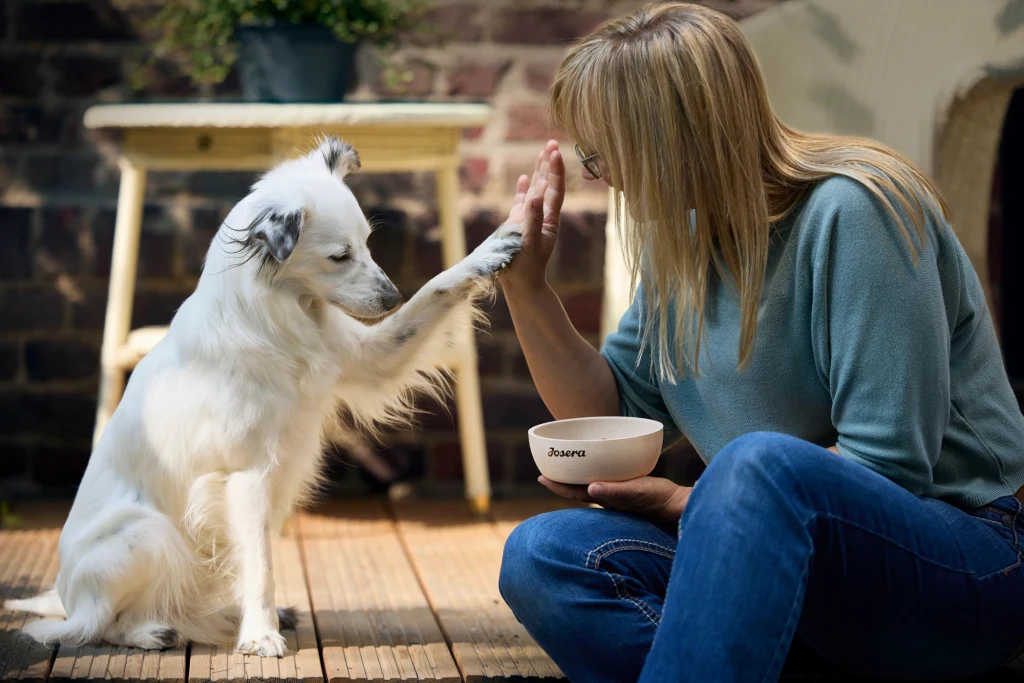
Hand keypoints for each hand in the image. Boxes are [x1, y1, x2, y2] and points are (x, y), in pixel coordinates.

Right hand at [500, 140, 564, 290]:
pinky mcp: (518, 225)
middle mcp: (541, 216)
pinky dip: (522, 189)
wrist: (521, 285)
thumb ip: (532, 221)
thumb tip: (534, 197)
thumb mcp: (530, 244)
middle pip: (548, 185)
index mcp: (548, 219)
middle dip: (550, 164)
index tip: (555, 151)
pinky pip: (520, 202)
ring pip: (536, 189)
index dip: (555, 170)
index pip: (554, 190)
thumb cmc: (526, 267)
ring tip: (542, 152)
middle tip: (552, 142)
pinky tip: (522, 178)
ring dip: (539, 171)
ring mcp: (530, 219)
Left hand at [539, 475, 691, 526]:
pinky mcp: (627, 486)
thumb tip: (592, 489)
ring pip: (590, 482)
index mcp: (605, 498)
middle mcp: (607, 496)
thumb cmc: (656, 499)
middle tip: (547, 466)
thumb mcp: (635, 493)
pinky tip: (597, 461)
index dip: (557, 485)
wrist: (676, 504)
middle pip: (578, 488)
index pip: (574, 492)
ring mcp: (616, 493)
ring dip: (577, 474)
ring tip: (567, 461)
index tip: (541, 477)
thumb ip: (615, 492)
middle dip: (562, 479)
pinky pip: (605, 477)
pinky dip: (596, 469)